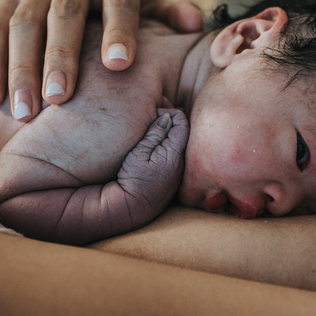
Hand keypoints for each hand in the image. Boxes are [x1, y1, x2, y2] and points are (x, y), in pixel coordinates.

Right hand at [0, 0, 202, 121]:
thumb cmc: (128, 9)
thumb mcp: (153, 8)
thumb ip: (171, 17)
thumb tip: (193, 24)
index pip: (119, 2)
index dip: (119, 32)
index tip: (119, 65)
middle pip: (64, 14)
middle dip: (61, 57)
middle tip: (60, 98)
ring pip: (24, 23)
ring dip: (21, 68)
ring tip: (26, 111)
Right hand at [115, 107, 189, 227]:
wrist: (130, 209)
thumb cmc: (131, 179)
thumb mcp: (139, 153)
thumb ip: (154, 134)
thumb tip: (167, 117)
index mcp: (175, 154)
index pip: (182, 124)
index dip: (171, 111)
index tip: (156, 107)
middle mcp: (183, 162)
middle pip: (185, 132)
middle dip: (173, 117)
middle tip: (159, 106)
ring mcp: (180, 170)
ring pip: (182, 142)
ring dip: (172, 129)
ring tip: (159, 118)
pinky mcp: (174, 176)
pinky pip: (177, 153)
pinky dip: (171, 141)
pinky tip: (160, 137)